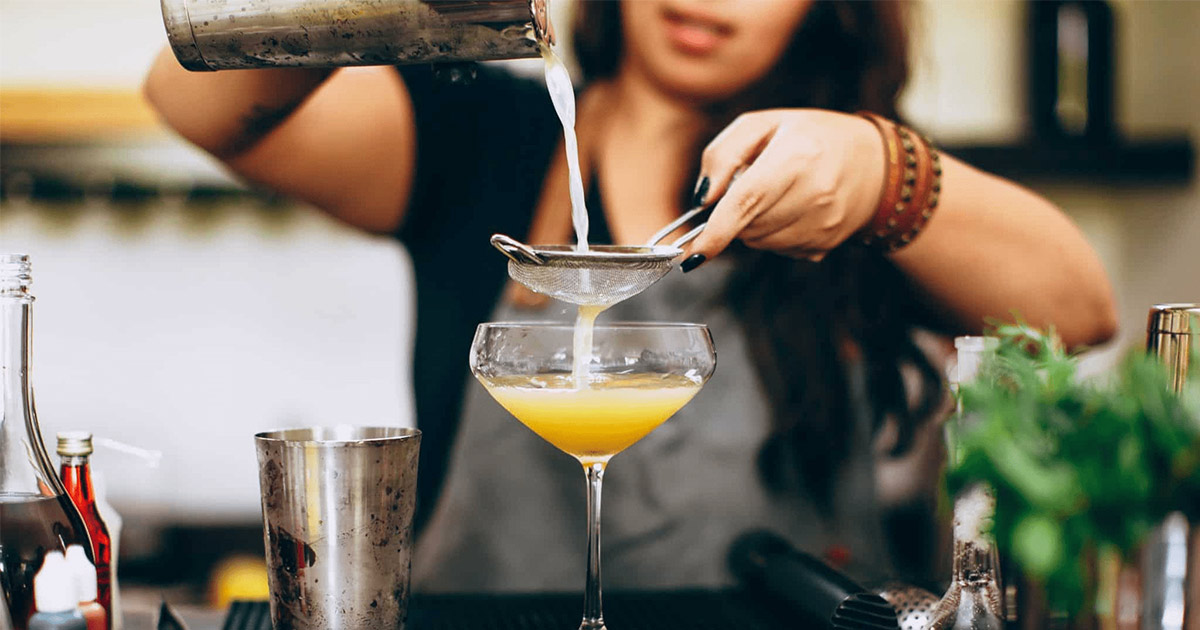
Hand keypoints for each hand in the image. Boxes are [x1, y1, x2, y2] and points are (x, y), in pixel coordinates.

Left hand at [684, 109, 884, 265]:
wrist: (875, 165)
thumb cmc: (812, 137)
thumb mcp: (764, 124)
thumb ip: (723, 155)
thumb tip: (701, 199)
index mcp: (797, 156)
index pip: (745, 202)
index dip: (715, 231)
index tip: (692, 253)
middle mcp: (814, 194)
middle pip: (746, 225)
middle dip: (734, 213)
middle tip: (753, 186)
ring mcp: (822, 224)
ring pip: (758, 242)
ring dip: (752, 224)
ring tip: (777, 194)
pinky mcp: (824, 245)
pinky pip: (777, 250)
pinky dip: (772, 234)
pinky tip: (792, 210)